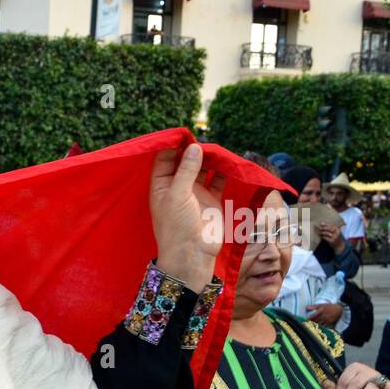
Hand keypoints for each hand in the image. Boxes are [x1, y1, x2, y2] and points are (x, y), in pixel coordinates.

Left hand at [149, 144, 225, 292]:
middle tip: (203, 139)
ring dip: (209, 158)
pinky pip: (218, 178)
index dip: (172, 146)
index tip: (184, 134)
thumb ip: (186, 171)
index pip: (164, 159)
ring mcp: (195, 191)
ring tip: (216, 148)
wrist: (193, 254)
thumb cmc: (177, 226)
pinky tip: (228, 159)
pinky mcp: (212, 197)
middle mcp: (177, 186)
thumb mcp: (177, 195)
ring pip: (202, 168)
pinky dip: (223, 169)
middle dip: (193, 150)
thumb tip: (194, 147)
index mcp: (161, 185)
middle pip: (184, 161)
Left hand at [305, 303, 343, 326]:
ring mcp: (327, 320)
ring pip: (319, 325)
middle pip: (315, 321)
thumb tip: (306, 308)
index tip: (304, 320)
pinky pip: (323, 327)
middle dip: (310, 323)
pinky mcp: (329, 323)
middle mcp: (324, 316)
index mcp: (321, 310)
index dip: (308, 319)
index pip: (313, 316)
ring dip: (314, 326)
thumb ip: (313, 306)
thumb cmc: (328, 307)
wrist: (339, 309)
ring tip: (309, 327)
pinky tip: (316, 329)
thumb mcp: (321, 305)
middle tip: (305, 325)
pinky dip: (319, 328)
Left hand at [318, 223, 346, 253]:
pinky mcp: (331, 241)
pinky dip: (322, 236)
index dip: (326, 224)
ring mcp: (334, 237)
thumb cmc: (336, 237)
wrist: (339, 245)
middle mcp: (337, 233)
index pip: (331, 225)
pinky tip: (321, 236)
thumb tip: (322, 223)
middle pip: (329, 229)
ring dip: (322, 232)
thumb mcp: (335, 232)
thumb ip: (330, 228)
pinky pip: (325, 238)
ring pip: (326, 233)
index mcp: (338, 230)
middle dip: (323, 228)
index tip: (321, 223)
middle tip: (319, 228)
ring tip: (319, 232)